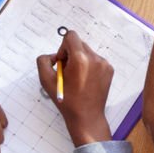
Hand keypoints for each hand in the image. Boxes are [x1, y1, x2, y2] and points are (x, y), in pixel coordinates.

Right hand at [38, 30, 115, 144]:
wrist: (86, 116)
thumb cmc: (66, 100)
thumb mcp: (46, 81)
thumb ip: (43, 61)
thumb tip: (53, 56)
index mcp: (80, 59)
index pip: (70, 36)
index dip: (62, 48)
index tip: (62, 62)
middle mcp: (95, 58)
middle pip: (79, 44)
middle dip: (70, 54)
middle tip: (67, 72)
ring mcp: (104, 64)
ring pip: (87, 52)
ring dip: (80, 61)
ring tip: (77, 79)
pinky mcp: (109, 70)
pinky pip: (96, 60)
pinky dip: (89, 66)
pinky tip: (85, 81)